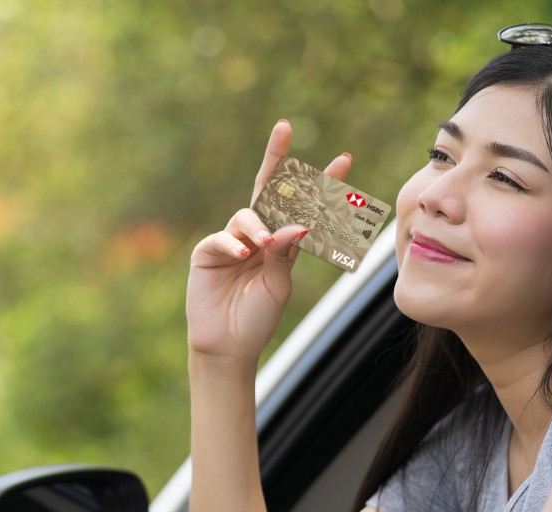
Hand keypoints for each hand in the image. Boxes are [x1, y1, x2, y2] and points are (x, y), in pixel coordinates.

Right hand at [186, 120, 352, 363]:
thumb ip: (284, 254)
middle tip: (284, 126)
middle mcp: (257, 235)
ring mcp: (231, 241)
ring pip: (248, 214)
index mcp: (281, 243)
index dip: (321, 183)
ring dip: (259, 226)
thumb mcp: (278, 284)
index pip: (303, 206)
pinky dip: (234, 243)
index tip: (344, 159)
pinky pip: (222, 237)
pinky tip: (242, 254)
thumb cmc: (257, 318)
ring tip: (262, 247)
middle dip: (276, 157)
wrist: (228, 346)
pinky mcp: (207, 252)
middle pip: (268, 189)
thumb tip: (296, 223)